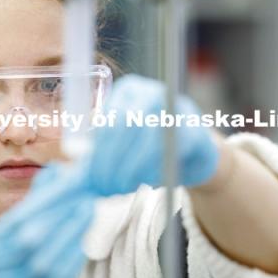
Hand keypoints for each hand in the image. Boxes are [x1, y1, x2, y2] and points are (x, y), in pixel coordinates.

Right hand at [0, 160, 94, 277]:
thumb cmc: (11, 272)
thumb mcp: (12, 241)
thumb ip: (34, 206)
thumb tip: (56, 169)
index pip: (14, 220)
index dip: (44, 200)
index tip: (70, 183)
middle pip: (27, 238)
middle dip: (59, 213)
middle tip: (83, 193)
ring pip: (42, 260)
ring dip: (69, 233)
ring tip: (87, 211)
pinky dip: (71, 260)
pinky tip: (83, 242)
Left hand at [85, 74, 219, 195]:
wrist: (196, 150)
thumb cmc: (152, 146)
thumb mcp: (124, 142)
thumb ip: (104, 150)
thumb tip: (81, 171)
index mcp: (130, 89)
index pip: (109, 120)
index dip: (99, 151)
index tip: (93, 177)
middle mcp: (152, 91)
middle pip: (126, 126)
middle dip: (112, 161)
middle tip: (105, 187)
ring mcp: (175, 108)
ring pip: (146, 139)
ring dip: (131, 168)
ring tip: (120, 188)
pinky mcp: (194, 129)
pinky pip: (169, 151)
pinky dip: (153, 169)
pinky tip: (144, 182)